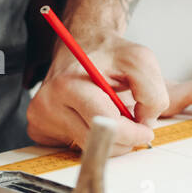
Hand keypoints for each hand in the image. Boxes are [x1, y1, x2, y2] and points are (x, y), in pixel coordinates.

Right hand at [27, 30, 166, 154]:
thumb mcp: (139, 61)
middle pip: (94, 140)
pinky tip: (94, 117)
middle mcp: (47, 103)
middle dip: (123, 138)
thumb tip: (145, 123)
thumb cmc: (109, 53)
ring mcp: (40, 118)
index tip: (146, 132)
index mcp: (68, 84)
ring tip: (114, 113)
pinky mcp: (39, 129)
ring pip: (86, 147)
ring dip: (109, 137)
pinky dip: (93, 136)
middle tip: (135, 125)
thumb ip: (152, 92)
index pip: (104, 123)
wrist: (81, 45)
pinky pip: (74, 146)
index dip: (131, 133)